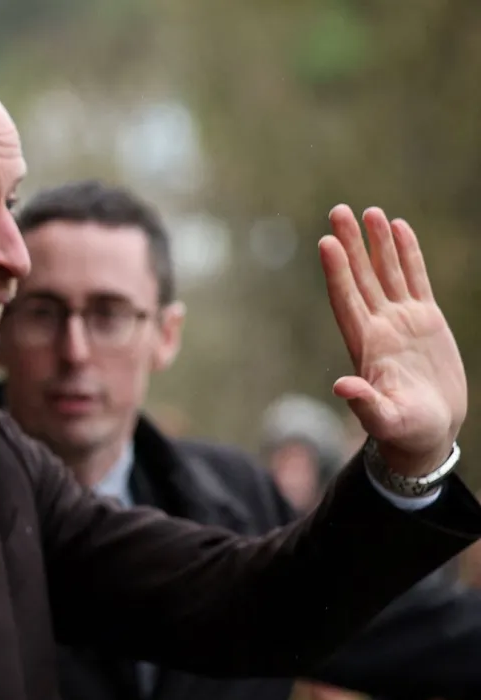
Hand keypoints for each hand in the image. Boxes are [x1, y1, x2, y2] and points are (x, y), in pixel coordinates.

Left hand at [319, 205, 466, 475]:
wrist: (428, 433)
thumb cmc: (405, 432)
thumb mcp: (386, 420)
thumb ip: (364, 404)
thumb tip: (341, 387)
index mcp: (366, 346)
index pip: (346, 300)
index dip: (337, 272)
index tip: (326, 243)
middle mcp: (379, 327)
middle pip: (361, 277)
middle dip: (351, 244)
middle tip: (338, 210)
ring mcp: (402, 321)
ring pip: (387, 273)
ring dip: (377, 243)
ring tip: (370, 211)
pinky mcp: (425, 321)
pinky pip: (415, 279)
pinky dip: (407, 254)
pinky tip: (400, 229)